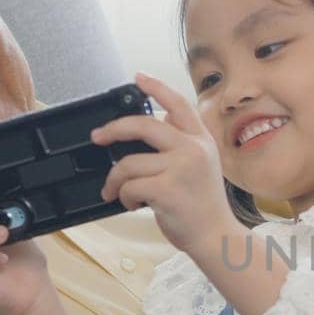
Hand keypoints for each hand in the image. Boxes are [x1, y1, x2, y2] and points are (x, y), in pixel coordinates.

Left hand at [95, 73, 237, 256]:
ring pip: (129, 162)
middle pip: (143, 124)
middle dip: (113, 128)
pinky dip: (124, 197)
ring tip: (115, 191)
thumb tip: (153, 126)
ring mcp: (181, 168)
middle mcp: (193, 149)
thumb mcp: (201, 166)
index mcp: (201, 140)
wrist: (216, 237)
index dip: (156, 88)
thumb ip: (182, 145)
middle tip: (97, 137)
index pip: (178, 104)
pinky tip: (133, 204)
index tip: (137, 78)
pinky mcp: (168, 189)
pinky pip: (130, 186)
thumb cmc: (203, 206)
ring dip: (114, 180)